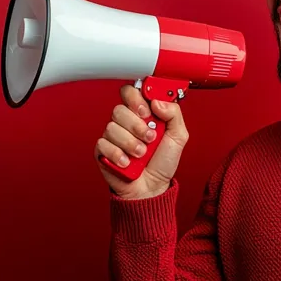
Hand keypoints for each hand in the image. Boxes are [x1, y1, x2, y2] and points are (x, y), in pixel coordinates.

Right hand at [94, 83, 188, 199]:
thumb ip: (174, 113)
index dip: (136, 99)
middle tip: (149, 137)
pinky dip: (119, 155)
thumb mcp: (178, 136)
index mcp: (141, 114)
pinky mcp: (102, 151)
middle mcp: (125, 122)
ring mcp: (112, 136)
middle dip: (137, 125)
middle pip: (119, 109)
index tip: (147, 111)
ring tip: (141, 154)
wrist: (152, 188)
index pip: (130, 92)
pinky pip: (103, 144)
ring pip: (112, 127)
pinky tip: (128, 162)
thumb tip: (157, 100)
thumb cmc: (162, 162)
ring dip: (131, 143)